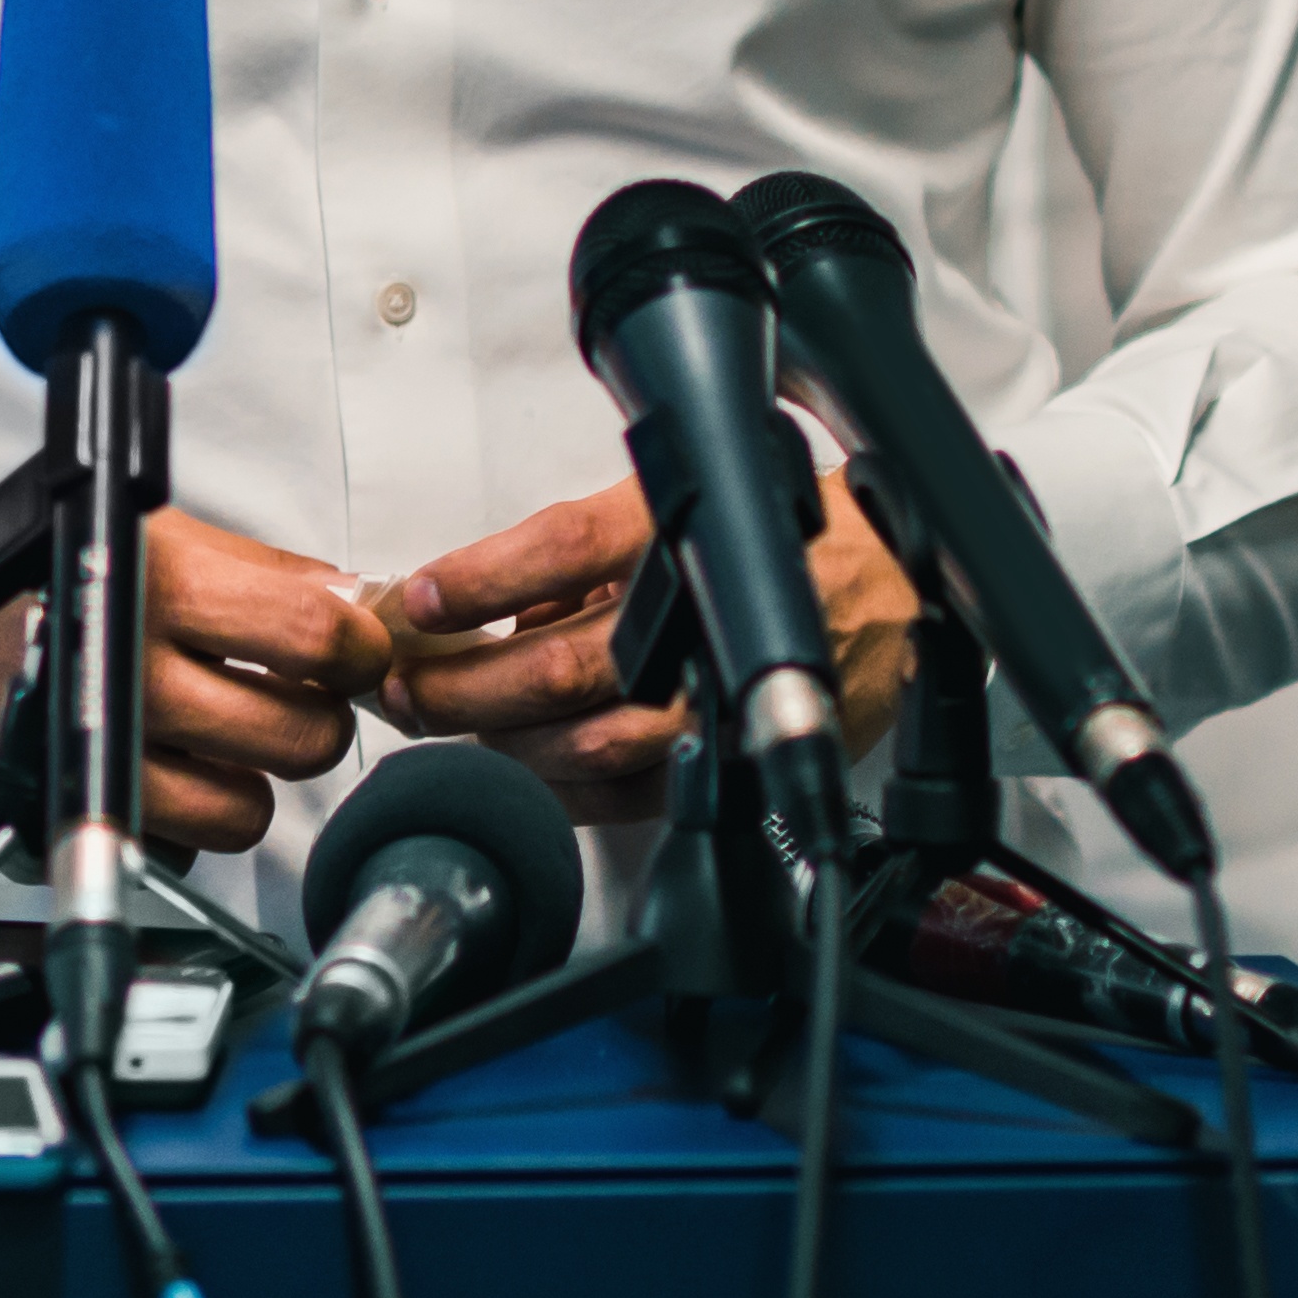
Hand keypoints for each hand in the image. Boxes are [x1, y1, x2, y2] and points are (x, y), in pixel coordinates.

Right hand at [0, 505, 391, 853]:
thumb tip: (350, 604)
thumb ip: (252, 570)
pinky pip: (172, 851)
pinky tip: (155, 773)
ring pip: (246, 813)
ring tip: (219, 742)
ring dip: (248, 783)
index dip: (355, 651)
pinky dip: (178, 825)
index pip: (316, 638)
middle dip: (314, 722)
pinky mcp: (66, 818)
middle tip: (291, 698)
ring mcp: (92, 759)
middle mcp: (124, 677)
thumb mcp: (131, 533)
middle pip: (299, 736)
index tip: (351, 652)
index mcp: (149, 585)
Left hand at [382, 471, 917, 822]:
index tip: (419, 597)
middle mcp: (707, 617)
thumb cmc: (778, 528)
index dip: (482, 579)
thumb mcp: (675, 503)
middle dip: (462, 684)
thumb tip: (493, 603)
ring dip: (501, 741)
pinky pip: (633, 793)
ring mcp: (725, 696)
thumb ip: (584, 555)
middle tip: (402, 685)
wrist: (896, 577)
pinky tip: (520, 771)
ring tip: (447, 727)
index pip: (565, 550)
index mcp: (690, 529)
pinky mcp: (739, 756)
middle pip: (561, 663)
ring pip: (589, 740)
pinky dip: (563, 789)